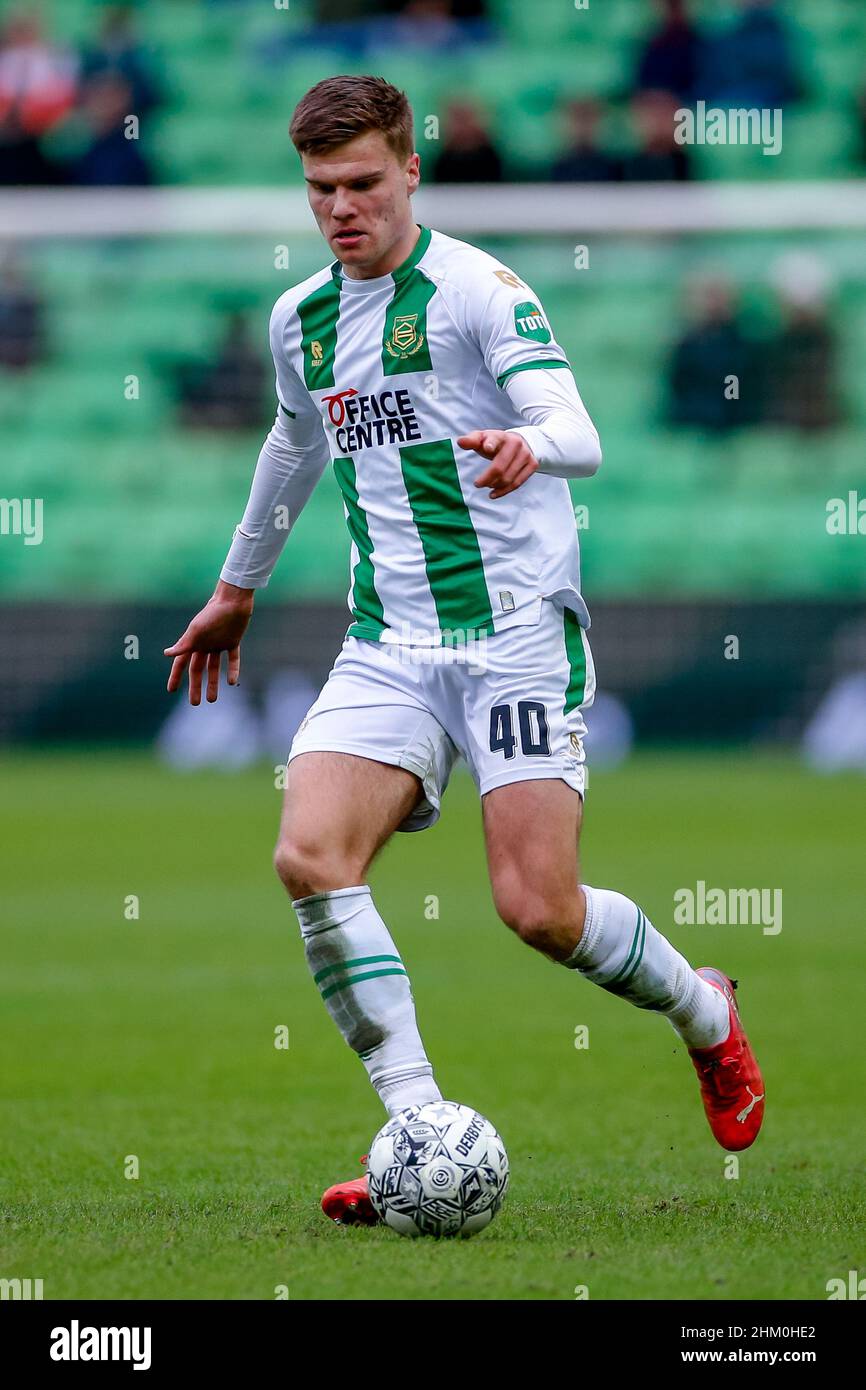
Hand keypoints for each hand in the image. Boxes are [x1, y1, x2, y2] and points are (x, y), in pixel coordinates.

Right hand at [164, 581, 254, 704]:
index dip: (176, 677)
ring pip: (214, 668)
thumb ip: (184, 643)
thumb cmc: (212, 614)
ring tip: (212, 700)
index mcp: (193, 642)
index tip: (171, 690)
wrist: (233, 601)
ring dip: (213, 683)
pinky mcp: (233, 642)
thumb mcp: (197, 630)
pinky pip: (232, 659)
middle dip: (195, 686)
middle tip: (194, 703)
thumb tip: (166, 654)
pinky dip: (232, 670)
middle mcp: (204, 645)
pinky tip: (231, 682)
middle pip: (197, 670)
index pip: (181, 663)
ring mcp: (218, 644)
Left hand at [458, 430, 538, 498]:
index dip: (491, 444)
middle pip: (499, 467)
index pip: (495, 439)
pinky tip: (494, 494)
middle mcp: (516, 443)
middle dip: (486, 478)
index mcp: (501, 436)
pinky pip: (517, 483)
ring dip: (494, 485)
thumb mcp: (482, 439)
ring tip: (487, 485)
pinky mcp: (533, 464)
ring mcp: (526, 454)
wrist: (520, 442)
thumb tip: (460, 442)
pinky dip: (504, 491)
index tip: (487, 449)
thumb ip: (471, 441)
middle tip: (477, 484)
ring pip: (508, 478)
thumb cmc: (495, 442)